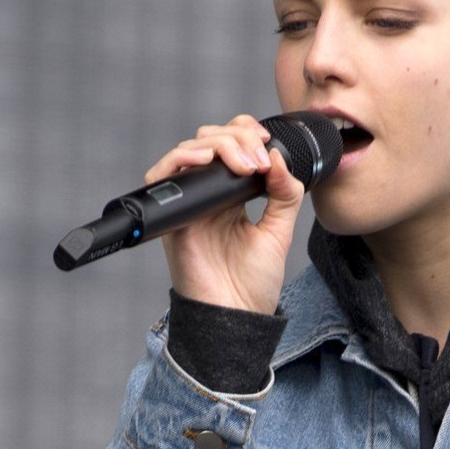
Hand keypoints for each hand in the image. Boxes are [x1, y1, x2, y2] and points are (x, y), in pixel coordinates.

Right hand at [143, 114, 305, 315]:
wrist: (236, 317)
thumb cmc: (253, 284)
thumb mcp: (280, 232)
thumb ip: (286, 195)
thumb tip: (280, 157)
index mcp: (232, 196)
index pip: (231, 144)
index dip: (246, 132)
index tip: (268, 143)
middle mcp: (208, 195)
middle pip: (210, 139)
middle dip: (238, 138)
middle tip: (260, 162)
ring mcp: (189, 204)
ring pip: (190, 150)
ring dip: (219, 146)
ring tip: (246, 166)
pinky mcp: (173, 216)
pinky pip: (164, 175)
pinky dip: (183, 159)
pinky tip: (207, 161)